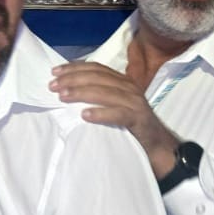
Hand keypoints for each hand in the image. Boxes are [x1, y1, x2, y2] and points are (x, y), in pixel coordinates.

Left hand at [50, 62, 178, 178]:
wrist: (160, 147)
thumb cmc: (133, 127)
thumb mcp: (117, 106)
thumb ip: (100, 97)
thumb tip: (69, 92)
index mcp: (123, 81)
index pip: (96, 68)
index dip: (75, 68)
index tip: (55, 73)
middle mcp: (130, 87)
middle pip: (98, 77)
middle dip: (73, 79)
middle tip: (53, 86)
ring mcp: (136, 102)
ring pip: (106, 92)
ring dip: (82, 93)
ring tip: (63, 97)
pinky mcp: (139, 119)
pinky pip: (118, 114)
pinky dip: (101, 113)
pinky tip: (85, 115)